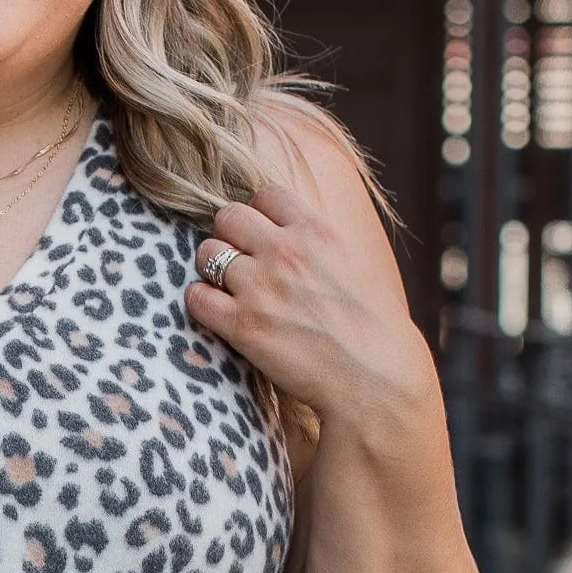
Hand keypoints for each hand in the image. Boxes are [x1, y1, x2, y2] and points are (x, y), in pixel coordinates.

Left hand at [184, 183, 430, 422]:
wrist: (375, 378)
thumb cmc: (373, 326)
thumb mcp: (354, 262)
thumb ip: (318, 241)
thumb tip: (292, 230)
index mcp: (316, 231)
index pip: (265, 194)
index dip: (260, 215)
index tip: (264, 237)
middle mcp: (285, 252)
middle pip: (227, 217)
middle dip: (229, 236)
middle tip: (240, 262)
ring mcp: (260, 288)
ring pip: (206, 254)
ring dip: (212, 270)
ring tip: (229, 290)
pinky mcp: (242, 326)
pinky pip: (196, 297)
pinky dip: (201, 302)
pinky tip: (219, 314)